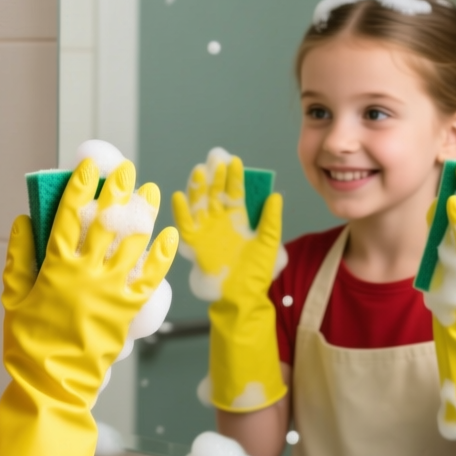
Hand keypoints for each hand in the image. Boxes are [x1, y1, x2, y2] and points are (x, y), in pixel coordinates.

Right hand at [0, 161, 177, 455]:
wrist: (54, 385)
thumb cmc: (29, 344)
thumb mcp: (14, 298)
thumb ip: (19, 257)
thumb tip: (23, 219)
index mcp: (55, 268)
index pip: (68, 216)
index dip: (80, 186)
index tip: (89, 165)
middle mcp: (87, 274)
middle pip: (106, 221)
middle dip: (117, 191)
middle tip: (127, 170)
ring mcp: (111, 291)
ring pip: (133, 243)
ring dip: (144, 214)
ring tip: (150, 192)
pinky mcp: (129, 310)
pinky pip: (151, 277)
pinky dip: (161, 255)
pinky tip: (168, 236)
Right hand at [172, 155, 283, 301]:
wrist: (242, 295)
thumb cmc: (257, 272)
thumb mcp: (269, 244)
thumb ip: (272, 220)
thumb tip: (276, 196)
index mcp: (238, 220)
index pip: (235, 193)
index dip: (235, 178)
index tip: (235, 162)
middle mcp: (220, 222)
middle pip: (215, 194)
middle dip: (214, 178)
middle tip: (215, 160)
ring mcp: (206, 231)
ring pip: (199, 204)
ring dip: (197, 189)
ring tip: (199, 172)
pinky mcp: (195, 244)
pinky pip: (185, 225)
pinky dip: (180, 212)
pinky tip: (179, 197)